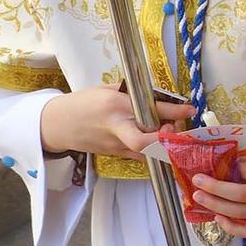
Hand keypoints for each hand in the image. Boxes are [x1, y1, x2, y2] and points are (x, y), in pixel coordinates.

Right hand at [39, 87, 196, 160]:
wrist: (56, 124)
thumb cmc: (82, 103)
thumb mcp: (107, 90)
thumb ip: (133, 94)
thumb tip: (162, 96)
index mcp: (115, 104)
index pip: (149, 108)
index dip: (174, 110)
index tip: (190, 109)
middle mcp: (115, 126)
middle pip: (144, 139)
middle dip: (165, 138)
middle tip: (176, 129)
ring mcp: (114, 144)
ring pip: (146, 150)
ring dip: (163, 144)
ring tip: (171, 133)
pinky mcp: (114, 154)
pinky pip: (140, 154)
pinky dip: (152, 149)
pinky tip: (158, 142)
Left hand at [190, 148, 245, 236]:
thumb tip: (218, 164)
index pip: (243, 171)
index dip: (222, 169)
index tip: (207, 166)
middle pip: (238, 194)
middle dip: (213, 189)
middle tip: (196, 182)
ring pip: (239, 213)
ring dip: (216, 206)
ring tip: (199, 198)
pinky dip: (231, 227)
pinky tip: (219, 218)